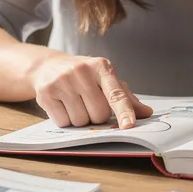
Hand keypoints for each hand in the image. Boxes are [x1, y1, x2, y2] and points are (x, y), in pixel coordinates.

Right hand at [32, 55, 152, 128]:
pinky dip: (66, 120)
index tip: (129, 126)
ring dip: (81, 119)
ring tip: (75, 103)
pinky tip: (63, 105)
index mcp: (101, 67)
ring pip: (81, 121)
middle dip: (97, 116)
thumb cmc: (84, 76)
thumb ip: (125, 96)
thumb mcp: (105, 79)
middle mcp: (82, 71)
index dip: (124, 111)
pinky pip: (64, 122)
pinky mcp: (46, 93)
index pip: (116, 93)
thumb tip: (146, 113)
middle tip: (89, 103)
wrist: (48, 66)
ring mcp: (62, 81)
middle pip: (99, 113)